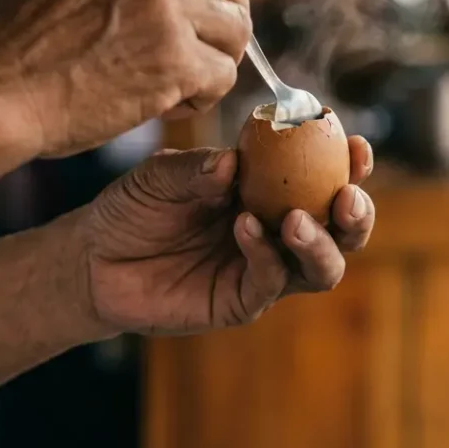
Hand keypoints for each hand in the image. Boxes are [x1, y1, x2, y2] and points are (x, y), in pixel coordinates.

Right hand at [0, 0, 252, 157]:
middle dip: (222, 17)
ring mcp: (161, 3)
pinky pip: (224, 74)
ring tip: (177, 78)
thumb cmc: (22, 42)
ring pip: (236, 28)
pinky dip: (203, 96)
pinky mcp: (173, 57)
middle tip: (196, 47)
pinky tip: (169, 102)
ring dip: (214, 58)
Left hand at [76, 139, 374, 334]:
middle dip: (357, 214)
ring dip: (320, 243)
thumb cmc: (133, 208)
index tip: (356, 145)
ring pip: (321, 267)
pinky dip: (266, 255)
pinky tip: (245, 228)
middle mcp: (279, 231)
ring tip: (295, 219)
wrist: (91, 260)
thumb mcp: (159, 175)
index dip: (350, 166)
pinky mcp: (241, 302)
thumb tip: (232, 163)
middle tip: (346, 196)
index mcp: (272, 192)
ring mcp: (264, 269)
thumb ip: (196, 168)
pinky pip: (271, 283)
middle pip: (343, 231)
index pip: (326, 179)